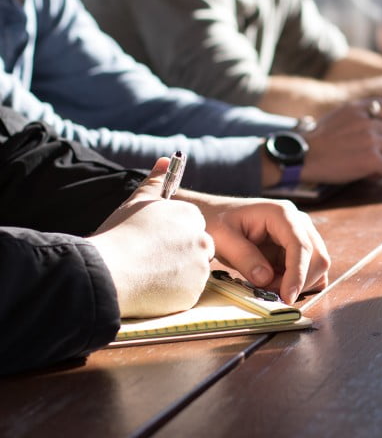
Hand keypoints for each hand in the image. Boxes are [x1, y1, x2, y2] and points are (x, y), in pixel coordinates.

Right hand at [88, 158, 213, 317]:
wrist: (108, 272)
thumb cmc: (119, 234)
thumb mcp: (137, 202)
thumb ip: (156, 181)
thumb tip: (166, 160)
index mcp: (191, 216)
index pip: (192, 226)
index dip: (172, 235)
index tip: (155, 242)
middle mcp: (202, 240)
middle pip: (198, 248)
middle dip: (180, 254)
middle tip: (151, 260)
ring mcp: (200, 268)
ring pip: (193, 272)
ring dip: (177, 274)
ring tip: (148, 274)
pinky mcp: (193, 294)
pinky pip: (186, 293)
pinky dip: (173, 293)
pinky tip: (151, 289)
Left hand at [191, 196, 330, 303]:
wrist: (217, 216)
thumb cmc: (218, 222)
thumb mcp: (223, 238)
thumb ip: (244, 257)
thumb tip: (266, 279)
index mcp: (282, 214)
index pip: (301, 245)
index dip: (298, 273)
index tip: (287, 296)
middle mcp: (298, 222)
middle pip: (317, 257)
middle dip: (298, 281)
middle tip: (269, 292)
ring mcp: (301, 234)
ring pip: (317, 266)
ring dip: (298, 283)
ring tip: (268, 285)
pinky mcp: (299, 248)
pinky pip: (310, 270)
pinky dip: (298, 283)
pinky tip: (276, 283)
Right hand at [301, 98, 381, 183]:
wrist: (302, 156)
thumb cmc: (318, 141)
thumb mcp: (338, 116)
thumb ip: (360, 116)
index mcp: (358, 107)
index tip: (380, 133)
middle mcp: (367, 121)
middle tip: (374, 155)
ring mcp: (370, 139)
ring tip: (371, 165)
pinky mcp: (371, 159)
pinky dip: (381, 173)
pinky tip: (367, 174)